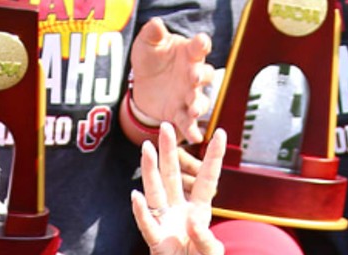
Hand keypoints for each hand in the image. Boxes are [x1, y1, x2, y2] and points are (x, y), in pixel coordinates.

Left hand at [129, 18, 214, 143]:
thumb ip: (152, 34)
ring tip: (193, 110)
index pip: (199, 47)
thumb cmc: (151, 58)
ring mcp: (189, 95)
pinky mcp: (179, 113)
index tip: (201, 42)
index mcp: (189, 54)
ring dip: (198, 106)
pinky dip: (192, 130)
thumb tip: (156, 24)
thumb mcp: (147, 44)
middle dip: (201, 77)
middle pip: (205, 75)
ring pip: (200, 101)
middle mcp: (193, 74)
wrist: (142, 82)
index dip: (202, 44)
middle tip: (193, 77)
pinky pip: (188, 123)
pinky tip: (195, 137)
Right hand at [132, 124, 225, 254]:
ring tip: (147, 148)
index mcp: (199, 213)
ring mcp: (166, 226)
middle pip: (173, 177)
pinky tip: (135, 196)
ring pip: (156, 193)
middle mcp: (179, 214)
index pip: (206, 180)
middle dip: (169, 151)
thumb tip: (192, 223)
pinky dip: (141, 212)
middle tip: (165, 126)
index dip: (212, 158)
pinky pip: (147, 225)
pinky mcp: (156, 243)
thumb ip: (207, 239)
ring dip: (151, 171)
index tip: (220, 133)